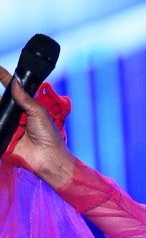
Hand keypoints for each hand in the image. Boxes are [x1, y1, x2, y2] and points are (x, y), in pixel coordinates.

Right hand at [0, 66, 73, 188]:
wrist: (49, 158)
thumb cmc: (49, 136)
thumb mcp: (38, 112)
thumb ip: (25, 97)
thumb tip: (15, 81)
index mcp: (26, 109)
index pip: (12, 92)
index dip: (4, 79)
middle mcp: (16, 117)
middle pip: (2, 103)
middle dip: (0, 98)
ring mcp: (9, 128)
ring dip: (0, 110)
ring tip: (6, 112)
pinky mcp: (4, 138)